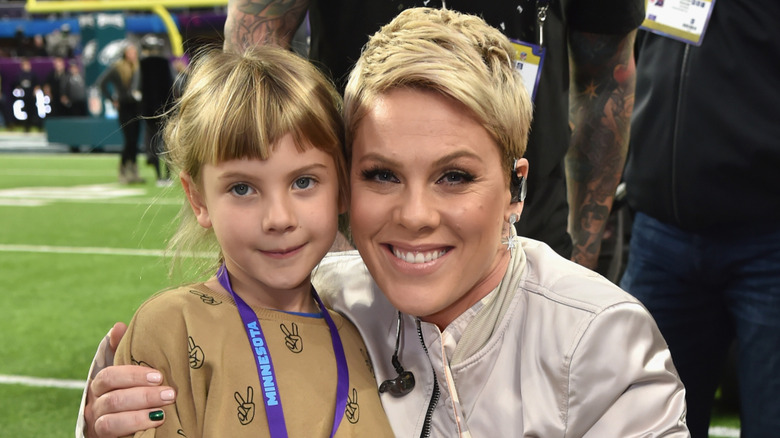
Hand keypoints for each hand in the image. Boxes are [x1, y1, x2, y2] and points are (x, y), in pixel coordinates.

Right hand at [84, 323, 175, 437]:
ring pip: (111, 422)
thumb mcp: (124, 372)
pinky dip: (135, 429)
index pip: (108, 377)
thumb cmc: (125, 392)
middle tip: (170, 394)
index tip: (158, 376)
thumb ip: (121, 351)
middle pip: (113, 400)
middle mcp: (95, 406)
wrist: (118, 429)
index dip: (132, 375)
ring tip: (163, 413)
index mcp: (99, 386)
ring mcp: (100, 425)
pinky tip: (155, 425)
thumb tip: (119, 326)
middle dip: (144, 396)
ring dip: (140, 416)